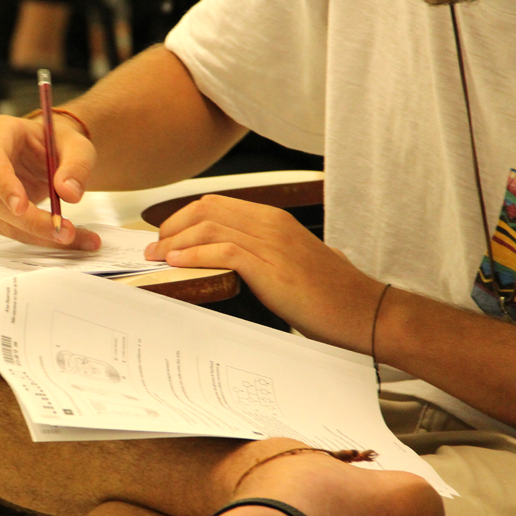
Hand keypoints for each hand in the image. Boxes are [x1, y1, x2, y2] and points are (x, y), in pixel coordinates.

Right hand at [0, 114, 101, 249]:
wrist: (43, 154)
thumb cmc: (54, 145)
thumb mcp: (77, 146)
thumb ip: (77, 165)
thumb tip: (69, 193)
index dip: (4, 185)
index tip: (22, 208)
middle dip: (30, 221)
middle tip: (66, 232)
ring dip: (34, 235)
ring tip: (70, 236)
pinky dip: (29, 237)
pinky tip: (53, 236)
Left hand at [144, 195, 384, 352]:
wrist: (362, 310)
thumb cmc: (329, 295)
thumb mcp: (291, 263)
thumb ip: (262, 254)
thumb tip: (228, 262)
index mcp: (273, 219)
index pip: (216, 204)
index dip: (183, 217)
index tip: (165, 236)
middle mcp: (270, 223)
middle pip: (206, 209)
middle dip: (172, 227)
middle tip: (153, 248)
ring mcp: (271, 242)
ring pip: (209, 226)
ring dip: (175, 242)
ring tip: (156, 258)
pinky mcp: (270, 265)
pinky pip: (222, 250)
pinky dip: (193, 254)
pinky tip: (176, 264)